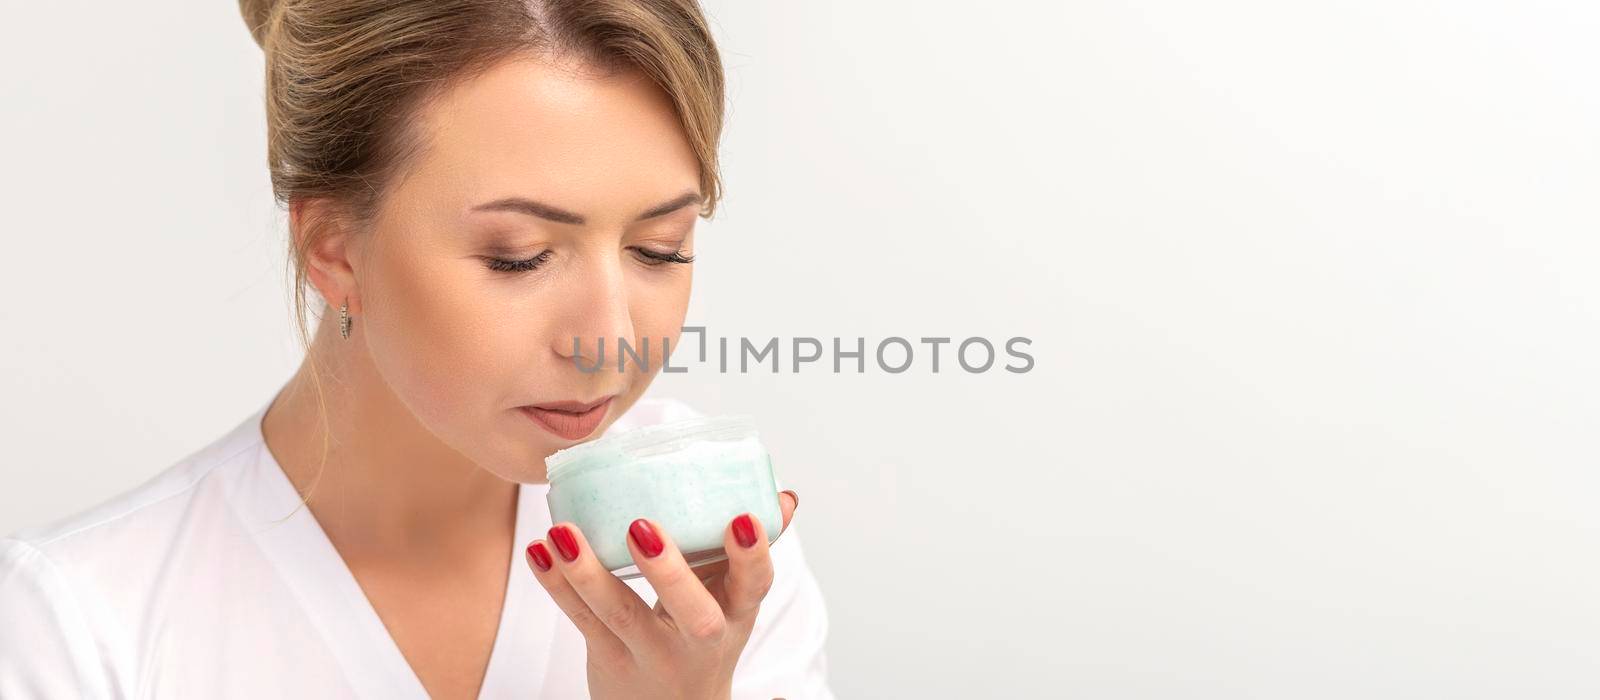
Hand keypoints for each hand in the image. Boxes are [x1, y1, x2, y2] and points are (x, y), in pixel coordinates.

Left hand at [525, 490, 799, 699]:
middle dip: (668, 573)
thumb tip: (785, 497)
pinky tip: (540, 549)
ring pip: (619, 615)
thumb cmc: (703, 638)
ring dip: (588, 572)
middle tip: (641, 526)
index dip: (751, 556)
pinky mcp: (609, 659)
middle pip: (691, 615)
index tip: (740, 519)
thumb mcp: (735, 601)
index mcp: (736, 614)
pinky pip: (581, 620)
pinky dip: (555, 584)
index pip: (754, 586)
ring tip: (564, 531)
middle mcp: (698, 640)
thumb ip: (748, 548)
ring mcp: (651, 654)